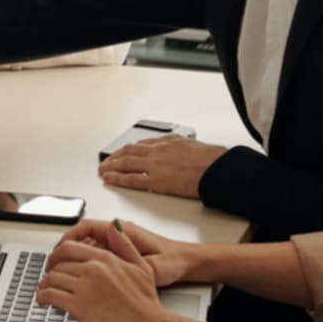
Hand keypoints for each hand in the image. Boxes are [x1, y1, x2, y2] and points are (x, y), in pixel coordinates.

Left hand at [34, 221, 174, 321]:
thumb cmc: (146, 302)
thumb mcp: (141, 266)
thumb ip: (124, 245)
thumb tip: (113, 225)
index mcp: (105, 258)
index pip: (69, 247)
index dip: (57, 255)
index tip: (54, 262)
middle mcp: (93, 269)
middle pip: (58, 263)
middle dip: (50, 270)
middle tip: (48, 277)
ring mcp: (84, 287)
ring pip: (52, 279)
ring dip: (44, 285)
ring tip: (44, 290)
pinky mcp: (78, 306)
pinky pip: (51, 296)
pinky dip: (42, 297)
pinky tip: (43, 301)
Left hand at [98, 135, 226, 198]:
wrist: (220, 169)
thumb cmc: (213, 160)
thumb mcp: (193, 145)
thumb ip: (180, 146)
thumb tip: (178, 150)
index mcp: (168, 141)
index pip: (140, 144)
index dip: (127, 149)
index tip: (120, 153)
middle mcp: (158, 150)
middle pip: (128, 151)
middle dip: (114, 157)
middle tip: (105, 163)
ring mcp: (156, 164)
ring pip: (125, 163)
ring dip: (111, 167)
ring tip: (102, 171)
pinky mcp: (157, 180)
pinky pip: (131, 179)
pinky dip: (117, 179)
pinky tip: (109, 180)